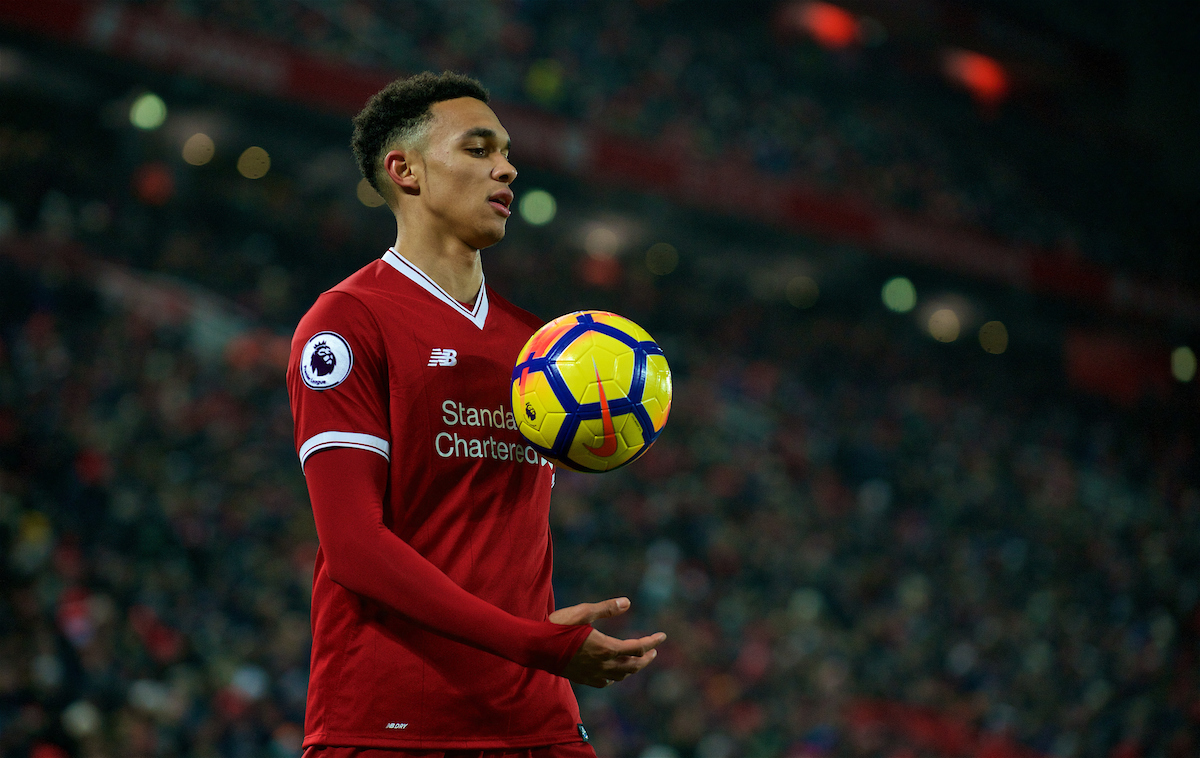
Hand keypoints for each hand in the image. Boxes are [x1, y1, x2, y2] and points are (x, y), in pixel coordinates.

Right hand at [550, 597, 665, 687]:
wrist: (536, 647)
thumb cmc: (558, 626)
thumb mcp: (583, 611)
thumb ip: (606, 608)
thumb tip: (627, 603)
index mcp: (606, 647)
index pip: (637, 648)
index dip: (652, 642)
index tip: (662, 636)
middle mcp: (602, 664)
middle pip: (633, 666)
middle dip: (646, 658)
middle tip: (653, 650)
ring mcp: (593, 674)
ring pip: (621, 676)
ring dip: (633, 668)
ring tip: (637, 659)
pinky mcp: (583, 679)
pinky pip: (605, 682)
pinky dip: (615, 676)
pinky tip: (613, 671)